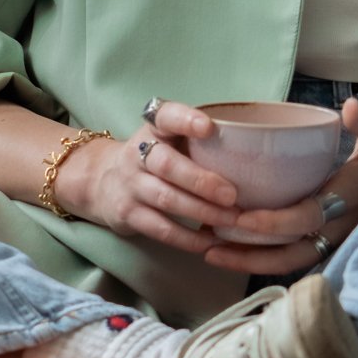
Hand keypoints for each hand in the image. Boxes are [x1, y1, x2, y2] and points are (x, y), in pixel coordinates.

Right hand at [68, 102, 240, 254]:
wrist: (101, 182)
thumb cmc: (156, 157)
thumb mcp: (167, 138)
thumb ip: (198, 139)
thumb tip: (256, 150)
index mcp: (153, 128)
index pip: (165, 116)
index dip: (185, 119)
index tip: (209, 127)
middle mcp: (138, 153)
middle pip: (167, 165)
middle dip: (201, 181)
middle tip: (233, 195)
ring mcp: (131, 185)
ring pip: (166, 199)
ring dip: (202, 212)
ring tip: (231, 220)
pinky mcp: (128, 214)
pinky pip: (160, 229)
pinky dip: (188, 238)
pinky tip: (211, 242)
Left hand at [203, 96, 357, 274]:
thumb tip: (348, 106)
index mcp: (345, 201)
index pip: (304, 218)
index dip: (272, 222)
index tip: (239, 218)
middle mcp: (336, 229)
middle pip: (288, 253)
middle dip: (248, 253)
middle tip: (209, 245)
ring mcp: (332, 242)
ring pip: (287, 263)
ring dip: (249, 262)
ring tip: (211, 254)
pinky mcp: (327, 246)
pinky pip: (292, 261)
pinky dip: (262, 260)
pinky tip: (234, 253)